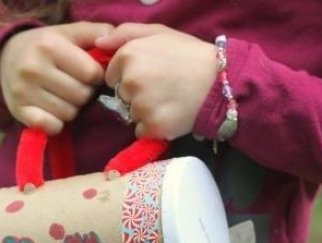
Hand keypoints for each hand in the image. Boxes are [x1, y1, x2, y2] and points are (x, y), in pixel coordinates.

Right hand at [0, 22, 113, 134]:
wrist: (5, 58)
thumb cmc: (46, 47)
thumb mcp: (69, 33)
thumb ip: (96, 32)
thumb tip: (115, 43)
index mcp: (49, 45)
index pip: (92, 74)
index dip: (95, 76)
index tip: (87, 74)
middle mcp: (33, 68)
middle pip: (82, 96)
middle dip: (84, 93)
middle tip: (73, 85)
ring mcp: (23, 91)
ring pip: (69, 114)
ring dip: (71, 109)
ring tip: (62, 96)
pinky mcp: (18, 111)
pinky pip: (52, 127)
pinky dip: (56, 123)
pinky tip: (52, 111)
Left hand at [95, 24, 215, 139]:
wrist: (222, 82)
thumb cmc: (190, 55)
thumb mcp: (159, 33)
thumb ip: (126, 33)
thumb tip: (98, 44)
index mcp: (128, 55)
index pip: (112, 76)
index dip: (129, 76)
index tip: (151, 74)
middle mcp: (130, 81)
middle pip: (121, 96)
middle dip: (136, 94)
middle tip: (163, 87)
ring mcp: (140, 106)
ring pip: (130, 114)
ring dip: (145, 111)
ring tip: (169, 100)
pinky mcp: (152, 127)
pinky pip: (141, 130)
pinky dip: (153, 127)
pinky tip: (170, 114)